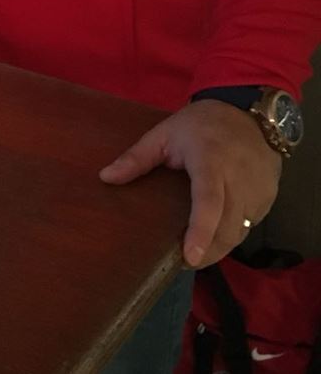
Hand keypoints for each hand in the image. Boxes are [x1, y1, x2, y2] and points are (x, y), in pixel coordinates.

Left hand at [99, 100, 280, 267]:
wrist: (249, 112)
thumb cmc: (202, 123)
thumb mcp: (165, 133)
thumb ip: (136, 158)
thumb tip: (105, 178)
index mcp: (210, 162)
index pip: (208, 201)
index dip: (200, 231)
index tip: (189, 256)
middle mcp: (239, 180)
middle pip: (227, 227)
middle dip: (207, 252)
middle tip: (183, 262)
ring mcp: (258, 191)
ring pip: (240, 232)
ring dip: (220, 247)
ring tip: (197, 253)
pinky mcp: (268, 199)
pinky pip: (250, 225)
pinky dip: (233, 234)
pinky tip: (217, 234)